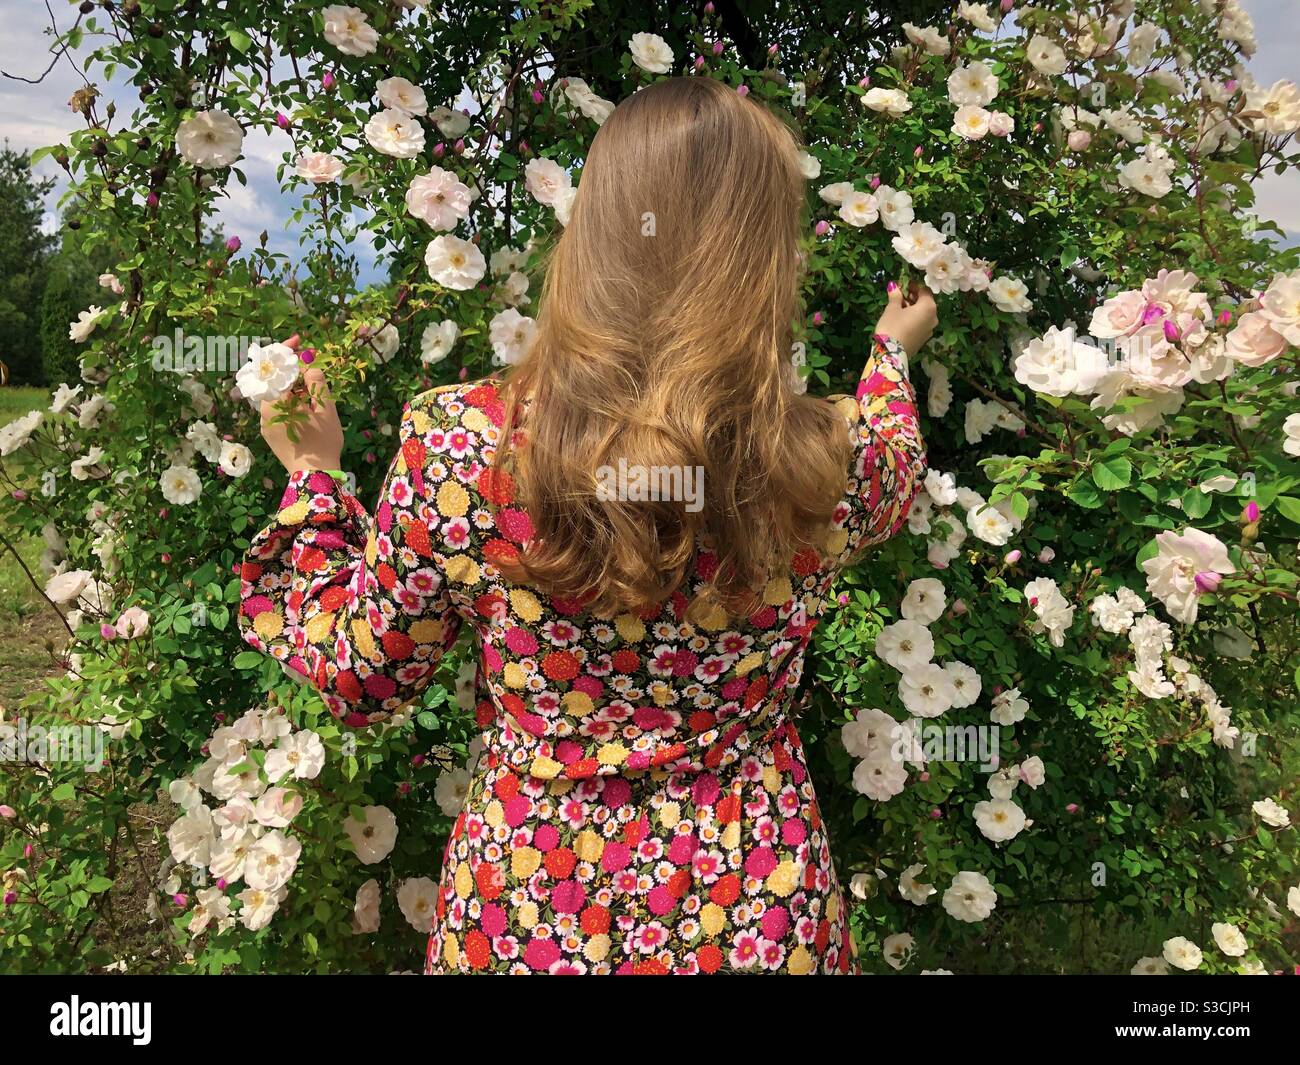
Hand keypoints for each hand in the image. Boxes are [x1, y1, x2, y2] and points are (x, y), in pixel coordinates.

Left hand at [259, 336, 343, 474]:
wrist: (315, 477)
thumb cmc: (323, 442)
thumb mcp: (325, 409)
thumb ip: (317, 381)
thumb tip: (309, 364)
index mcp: (275, 402)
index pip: (276, 368)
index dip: (287, 351)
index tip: (300, 341)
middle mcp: (264, 411)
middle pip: (274, 381)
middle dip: (292, 371)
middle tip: (311, 369)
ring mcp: (265, 423)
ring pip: (276, 395)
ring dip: (293, 388)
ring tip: (313, 392)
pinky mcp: (269, 433)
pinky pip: (276, 409)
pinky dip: (289, 402)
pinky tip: (305, 407)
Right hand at [874, 281, 937, 357]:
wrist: (891, 353)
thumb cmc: (892, 326)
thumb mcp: (892, 309)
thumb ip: (895, 296)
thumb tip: (894, 286)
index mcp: (929, 306)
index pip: (924, 290)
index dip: (913, 286)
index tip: (902, 285)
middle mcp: (933, 317)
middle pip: (925, 302)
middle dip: (913, 298)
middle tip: (899, 296)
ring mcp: (930, 330)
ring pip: (923, 314)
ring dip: (913, 309)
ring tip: (899, 308)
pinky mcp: (924, 339)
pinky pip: (921, 324)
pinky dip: (914, 319)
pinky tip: (902, 321)